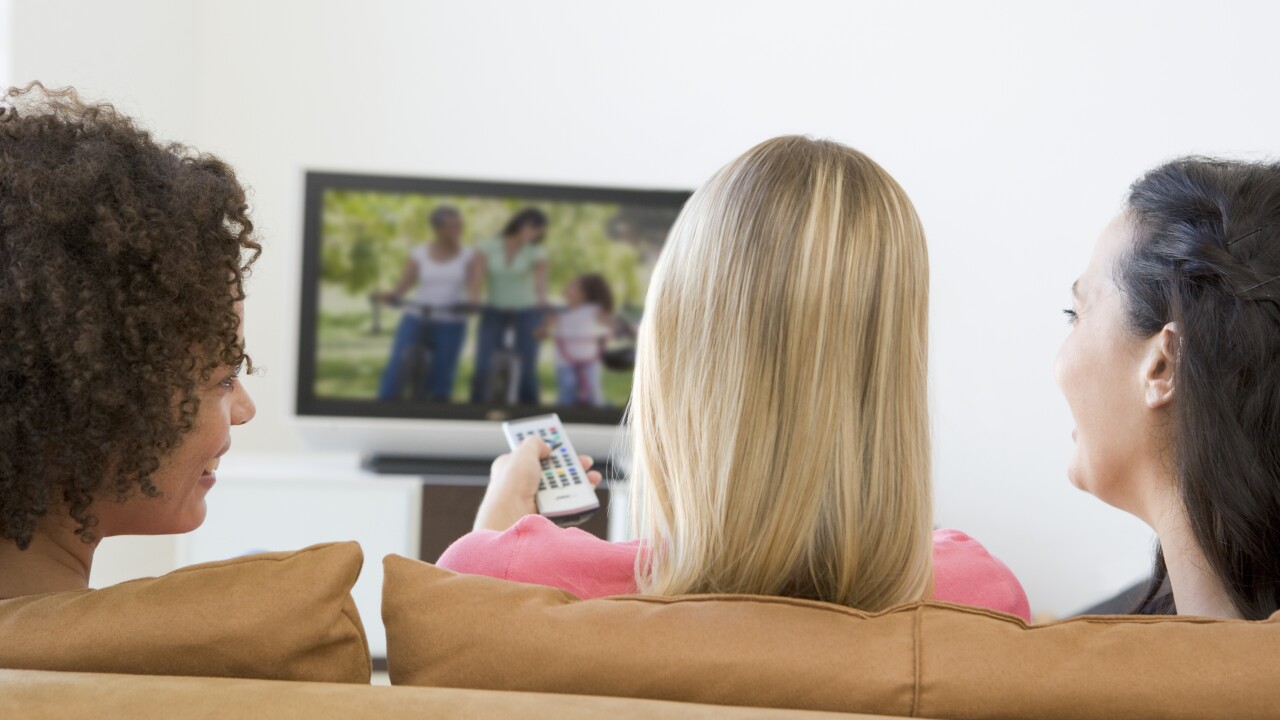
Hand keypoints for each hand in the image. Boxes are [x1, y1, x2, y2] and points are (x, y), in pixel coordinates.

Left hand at [473, 436, 602, 531]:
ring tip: (592, 476)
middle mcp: (521, 483)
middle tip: (584, 461)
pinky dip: (578, 496)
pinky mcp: (545, 513)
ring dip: (578, 480)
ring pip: (561, 486)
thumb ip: (536, 443)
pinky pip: (565, 502)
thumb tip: (546, 447)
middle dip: (570, 465)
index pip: (531, 455)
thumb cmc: (512, 483)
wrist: (511, 515)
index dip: (546, 450)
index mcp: (510, 466)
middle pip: (551, 470)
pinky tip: (588, 489)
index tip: (561, 447)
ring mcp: (534, 499)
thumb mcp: (523, 452)